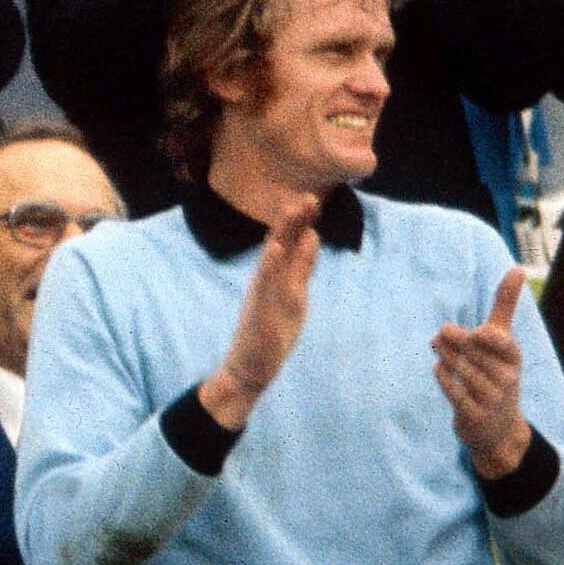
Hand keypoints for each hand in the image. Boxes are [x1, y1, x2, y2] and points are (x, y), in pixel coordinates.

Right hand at [198, 194, 320, 428]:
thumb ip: (301, 267)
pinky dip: (269, 264)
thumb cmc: (271, 332)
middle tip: (309, 196)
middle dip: (295, 221)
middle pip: (281, 243)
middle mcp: (267, 280)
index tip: (315, 199)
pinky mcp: (258, 311)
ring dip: (283, 233)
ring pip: (273, 258)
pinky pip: (264, 285)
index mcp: (276, 277)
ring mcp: (262, 294)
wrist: (248, 368)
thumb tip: (311, 236)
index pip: (290, 244)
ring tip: (293, 210)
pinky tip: (274, 247)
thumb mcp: (294, 296)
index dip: (302, 223)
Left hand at [433, 269, 534, 479]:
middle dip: (454, 341)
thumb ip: (505, 305)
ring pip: (462, 370)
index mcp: (514, 357)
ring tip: (436, 346)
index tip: (478, 332)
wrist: (497, 427)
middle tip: (440, 332)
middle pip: (474, 353)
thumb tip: (516, 267)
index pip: (502, 342)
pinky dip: (443, 377)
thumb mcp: (503, 341)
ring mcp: (493, 399)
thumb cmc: (496, 372)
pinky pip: (453, 391)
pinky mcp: (476, 415)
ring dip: (445, 356)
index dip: (487, 337)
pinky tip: (438, 368)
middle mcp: (508, 378)